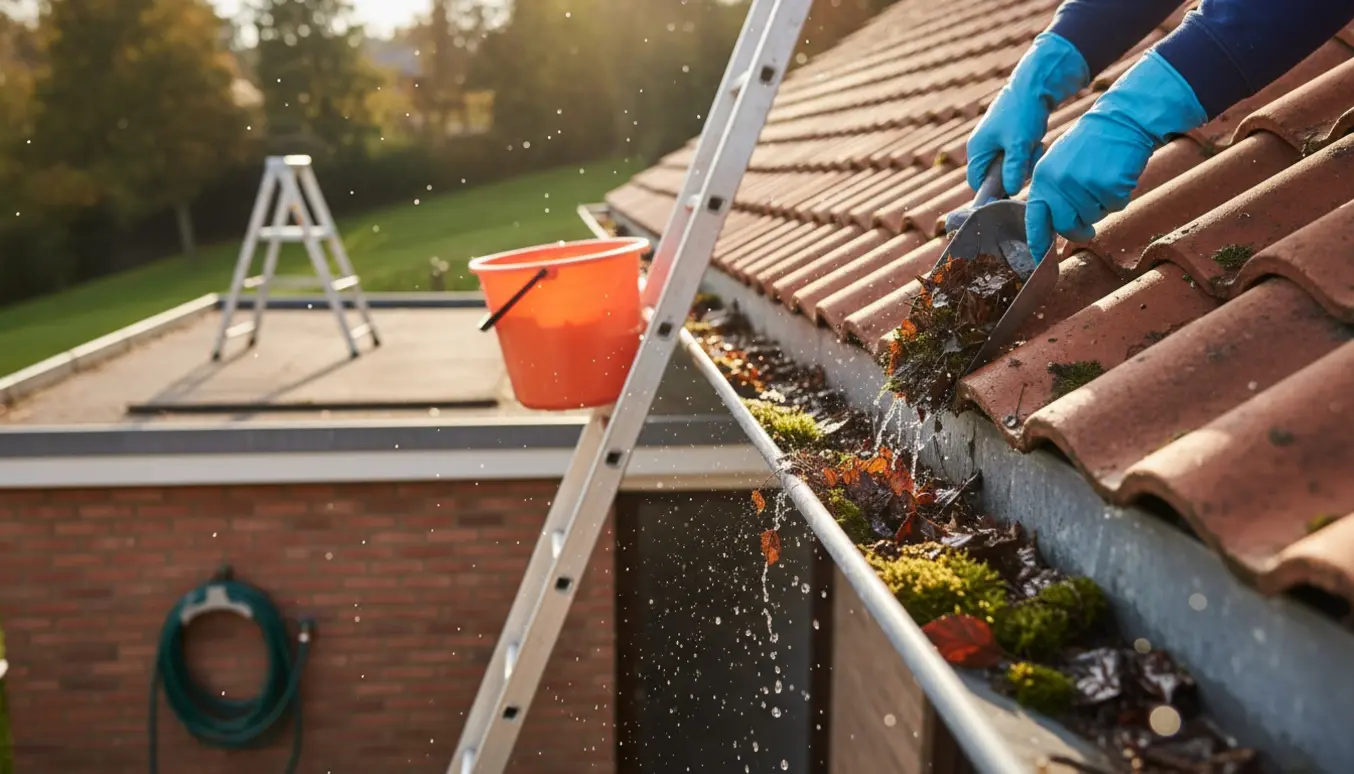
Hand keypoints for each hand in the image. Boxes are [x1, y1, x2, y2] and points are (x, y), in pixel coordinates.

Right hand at [966, 32, 1088, 196]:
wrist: (1036, 84)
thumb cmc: (1023, 112)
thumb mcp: (1019, 144)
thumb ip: (1013, 170)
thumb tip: (1009, 192)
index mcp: (977, 149)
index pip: (976, 183)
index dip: (992, 190)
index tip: (1012, 189)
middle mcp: (983, 147)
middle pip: (995, 177)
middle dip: (1014, 172)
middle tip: (1028, 158)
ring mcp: (996, 142)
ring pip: (1010, 167)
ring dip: (1024, 162)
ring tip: (1034, 145)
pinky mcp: (1010, 138)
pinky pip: (1018, 157)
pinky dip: (1028, 153)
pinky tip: (1036, 141)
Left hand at [1025, 49, 1207, 261]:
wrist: (1121, 119)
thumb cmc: (1091, 144)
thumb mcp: (1059, 164)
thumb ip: (1052, 193)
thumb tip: (1051, 228)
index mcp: (1043, 178)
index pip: (1035, 218)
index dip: (1037, 242)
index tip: (1038, 259)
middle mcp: (1059, 183)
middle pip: (1066, 226)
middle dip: (1079, 232)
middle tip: (1088, 231)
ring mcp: (1083, 185)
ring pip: (1093, 217)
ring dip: (1102, 207)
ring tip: (1104, 180)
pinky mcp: (1108, 185)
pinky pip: (1115, 207)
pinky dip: (1120, 197)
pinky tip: (1118, 176)